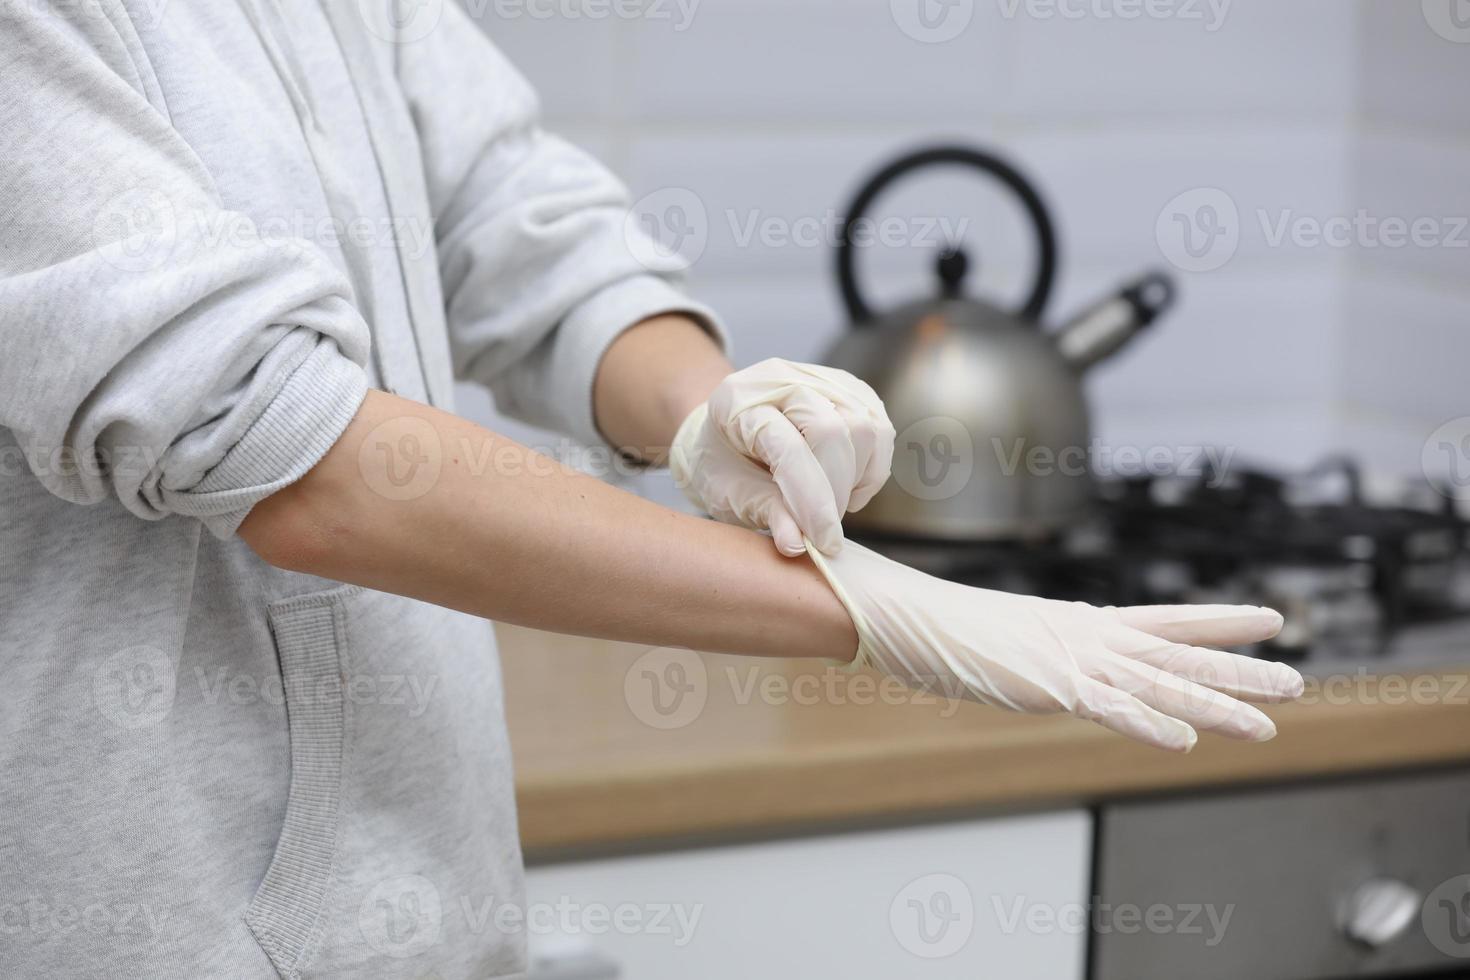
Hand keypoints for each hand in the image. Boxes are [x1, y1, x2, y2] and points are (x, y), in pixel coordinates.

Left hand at [670, 359, 895, 556]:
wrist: (729, 432)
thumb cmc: (724, 464)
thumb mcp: (729, 493)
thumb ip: (766, 513)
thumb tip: (797, 545)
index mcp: (739, 400)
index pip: (789, 447)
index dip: (811, 501)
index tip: (822, 543)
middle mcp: (783, 377)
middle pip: (835, 431)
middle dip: (835, 491)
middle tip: (823, 528)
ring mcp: (822, 378)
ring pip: (865, 429)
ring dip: (853, 481)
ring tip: (828, 503)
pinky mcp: (852, 390)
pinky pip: (881, 433)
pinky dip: (869, 471)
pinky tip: (844, 486)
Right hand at [807, 541, 1303, 751]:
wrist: (908, 615)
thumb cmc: (945, 627)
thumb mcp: (1004, 640)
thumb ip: (1032, 651)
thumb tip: (1038, 659)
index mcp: (1081, 623)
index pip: (1166, 620)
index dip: (1220, 620)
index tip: (1267, 618)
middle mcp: (1088, 637)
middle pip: (1179, 650)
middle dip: (1239, 665)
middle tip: (1295, 677)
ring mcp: (1072, 660)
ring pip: (1159, 683)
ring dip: (1216, 702)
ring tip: (1268, 719)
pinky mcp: (1048, 686)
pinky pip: (1108, 709)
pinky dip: (1146, 723)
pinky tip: (1184, 739)